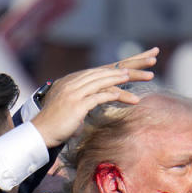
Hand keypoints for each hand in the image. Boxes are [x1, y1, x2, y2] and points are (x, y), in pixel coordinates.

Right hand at [29, 48, 157, 147]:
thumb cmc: (58, 124)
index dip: (121, 64)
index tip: (139, 61)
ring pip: (103, 81)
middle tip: (150, 60)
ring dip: (123, 79)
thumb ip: (85, 100)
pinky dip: (113, 95)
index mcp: (74, 80)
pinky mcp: (76, 104)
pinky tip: (128, 97)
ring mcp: (74, 92)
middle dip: (128, 66)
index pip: (101, 69)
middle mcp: (74, 82)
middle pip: (105, 71)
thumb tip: (97, 100)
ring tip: (143, 77)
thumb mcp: (73, 107)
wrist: (41, 133)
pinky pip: (98, 97)